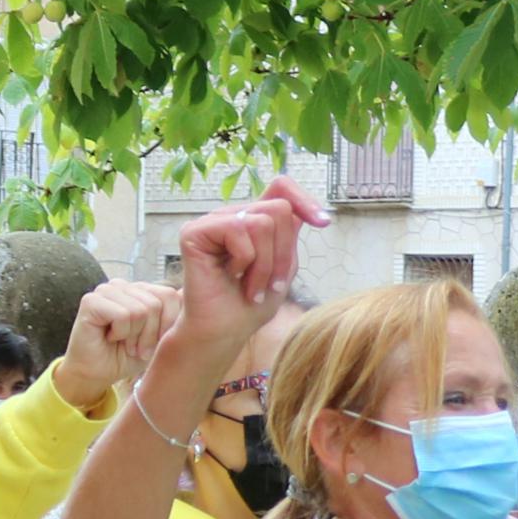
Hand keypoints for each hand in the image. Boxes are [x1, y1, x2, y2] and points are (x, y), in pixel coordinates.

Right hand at [55, 277, 180, 410]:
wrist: (97, 375)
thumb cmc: (128, 356)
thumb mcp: (161, 338)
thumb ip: (175, 316)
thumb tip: (191, 295)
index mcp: (141, 290)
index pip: (170, 295)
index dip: (167, 324)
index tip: (154, 343)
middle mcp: (124, 286)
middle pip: (156, 304)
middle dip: (150, 334)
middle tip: (135, 347)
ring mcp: (107, 290)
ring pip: (141, 310)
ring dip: (134, 336)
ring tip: (124, 343)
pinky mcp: (91, 300)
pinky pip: (124, 315)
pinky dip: (121, 333)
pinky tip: (110, 337)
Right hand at [154, 180, 327, 380]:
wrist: (224, 332)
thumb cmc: (251, 305)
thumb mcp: (282, 268)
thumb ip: (289, 237)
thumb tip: (301, 212)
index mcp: (253, 220)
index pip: (281, 186)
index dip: (304, 199)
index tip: (323, 222)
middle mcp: (232, 215)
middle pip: (280, 208)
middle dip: (283, 252)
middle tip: (271, 282)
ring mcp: (212, 221)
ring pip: (262, 221)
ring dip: (265, 263)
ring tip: (251, 285)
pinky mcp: (194, 231)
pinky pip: (238, 229)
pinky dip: (245, 260)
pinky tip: (231, 277)